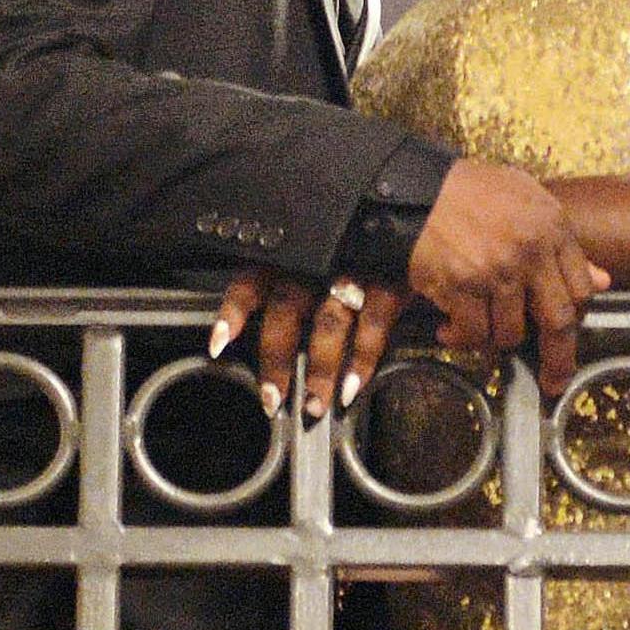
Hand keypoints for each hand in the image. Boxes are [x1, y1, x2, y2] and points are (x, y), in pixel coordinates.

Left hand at [207, 266, 409, 418]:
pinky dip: (362, 360)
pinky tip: (352, 388)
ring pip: (328, 323)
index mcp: (293, 255)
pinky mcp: (391, 279)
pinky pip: (374, 325)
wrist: (412, 223)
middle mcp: (317, 261)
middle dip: (277, 359)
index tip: (217, 345)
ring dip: (320, 370)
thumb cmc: (359, 247)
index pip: (252, 280)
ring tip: (316, 406)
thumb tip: (262, 334)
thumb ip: (292, 284)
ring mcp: (355, 269)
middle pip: (286, 309)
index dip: (232, 312)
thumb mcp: (321, 257)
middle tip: (271, 399)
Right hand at [404, 157, 604, 393]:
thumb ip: (563, 243)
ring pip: (512, 333)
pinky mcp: (463, 286)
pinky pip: (474, 333)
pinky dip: (461, 339)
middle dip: (558, 359)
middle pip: (559, 320)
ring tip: (475, 329)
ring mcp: (498, 271)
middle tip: (552, 380)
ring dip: (493, 340)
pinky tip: (448, 329)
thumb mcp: (526, 201)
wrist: (412, 189)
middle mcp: (531, 251)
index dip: (575, 318)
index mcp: (552, 227)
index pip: (581, 288)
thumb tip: (603, 280)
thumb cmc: (469, 192)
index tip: (568, 337)